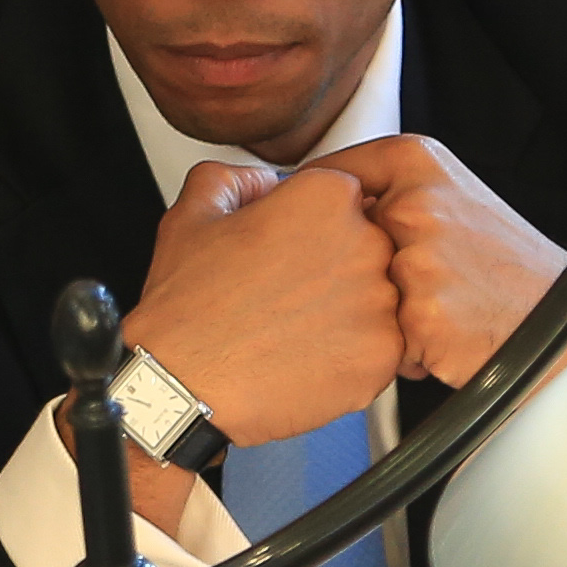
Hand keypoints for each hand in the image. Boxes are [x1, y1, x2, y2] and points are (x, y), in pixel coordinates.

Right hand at [120, 153, 399, 454]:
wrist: (183, 387)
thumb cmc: (187, 310)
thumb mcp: (191, 216)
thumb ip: (234, 179)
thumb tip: (263, 182)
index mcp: (325, 197)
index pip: (347, 199)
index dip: (314, 228)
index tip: (292, 250)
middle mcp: (363, 242)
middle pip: (369, 246)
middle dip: (334, 268)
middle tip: (287, 294)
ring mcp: (378, 301)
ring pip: (378, 299)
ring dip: (346, 312)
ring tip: (293, 329)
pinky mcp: (382, 355)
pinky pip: (380, 348)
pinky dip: (350, 355)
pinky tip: (305, 356)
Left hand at [320, 134, 566, 382]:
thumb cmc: (508, 270)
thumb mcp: (451, 202)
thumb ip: (387, 195)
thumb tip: (306, 201)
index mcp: (417, 162)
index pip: (326, 177)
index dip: (309, 211)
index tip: (298, 226)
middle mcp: (414, 201)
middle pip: (333, 244)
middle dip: (356, 274)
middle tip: (414, 285)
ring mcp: (416, 256)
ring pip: (356, 294)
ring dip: (383, 315)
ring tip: (439, 310)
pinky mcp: (421, 311)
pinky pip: (380, 338)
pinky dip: (405, 348)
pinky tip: (447, 337)